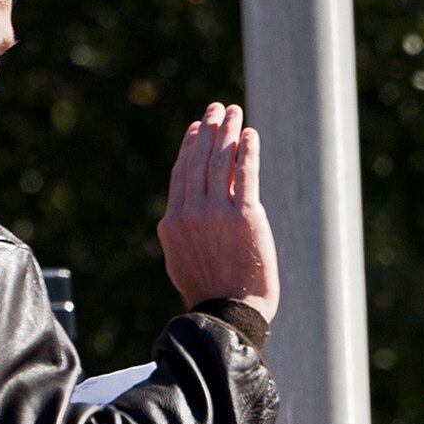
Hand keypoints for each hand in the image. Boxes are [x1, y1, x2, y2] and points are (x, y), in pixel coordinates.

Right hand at [157, 102, 280, 322]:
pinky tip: (250, 135)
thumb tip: (181, 218)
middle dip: (209, 129)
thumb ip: (180, 235)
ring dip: (228, 131)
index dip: (190, 146)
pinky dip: (247, 150)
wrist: (229, 314)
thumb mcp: (180, 262)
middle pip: (199, 159)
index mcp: (173, 223)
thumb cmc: (210, 295)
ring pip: (220, 161)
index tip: (197, 127)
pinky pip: (244, 173)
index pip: (181, 173)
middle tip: (218, 109)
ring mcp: (216, 213)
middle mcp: (190, 213)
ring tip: (234, 113)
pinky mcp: (244, 216)